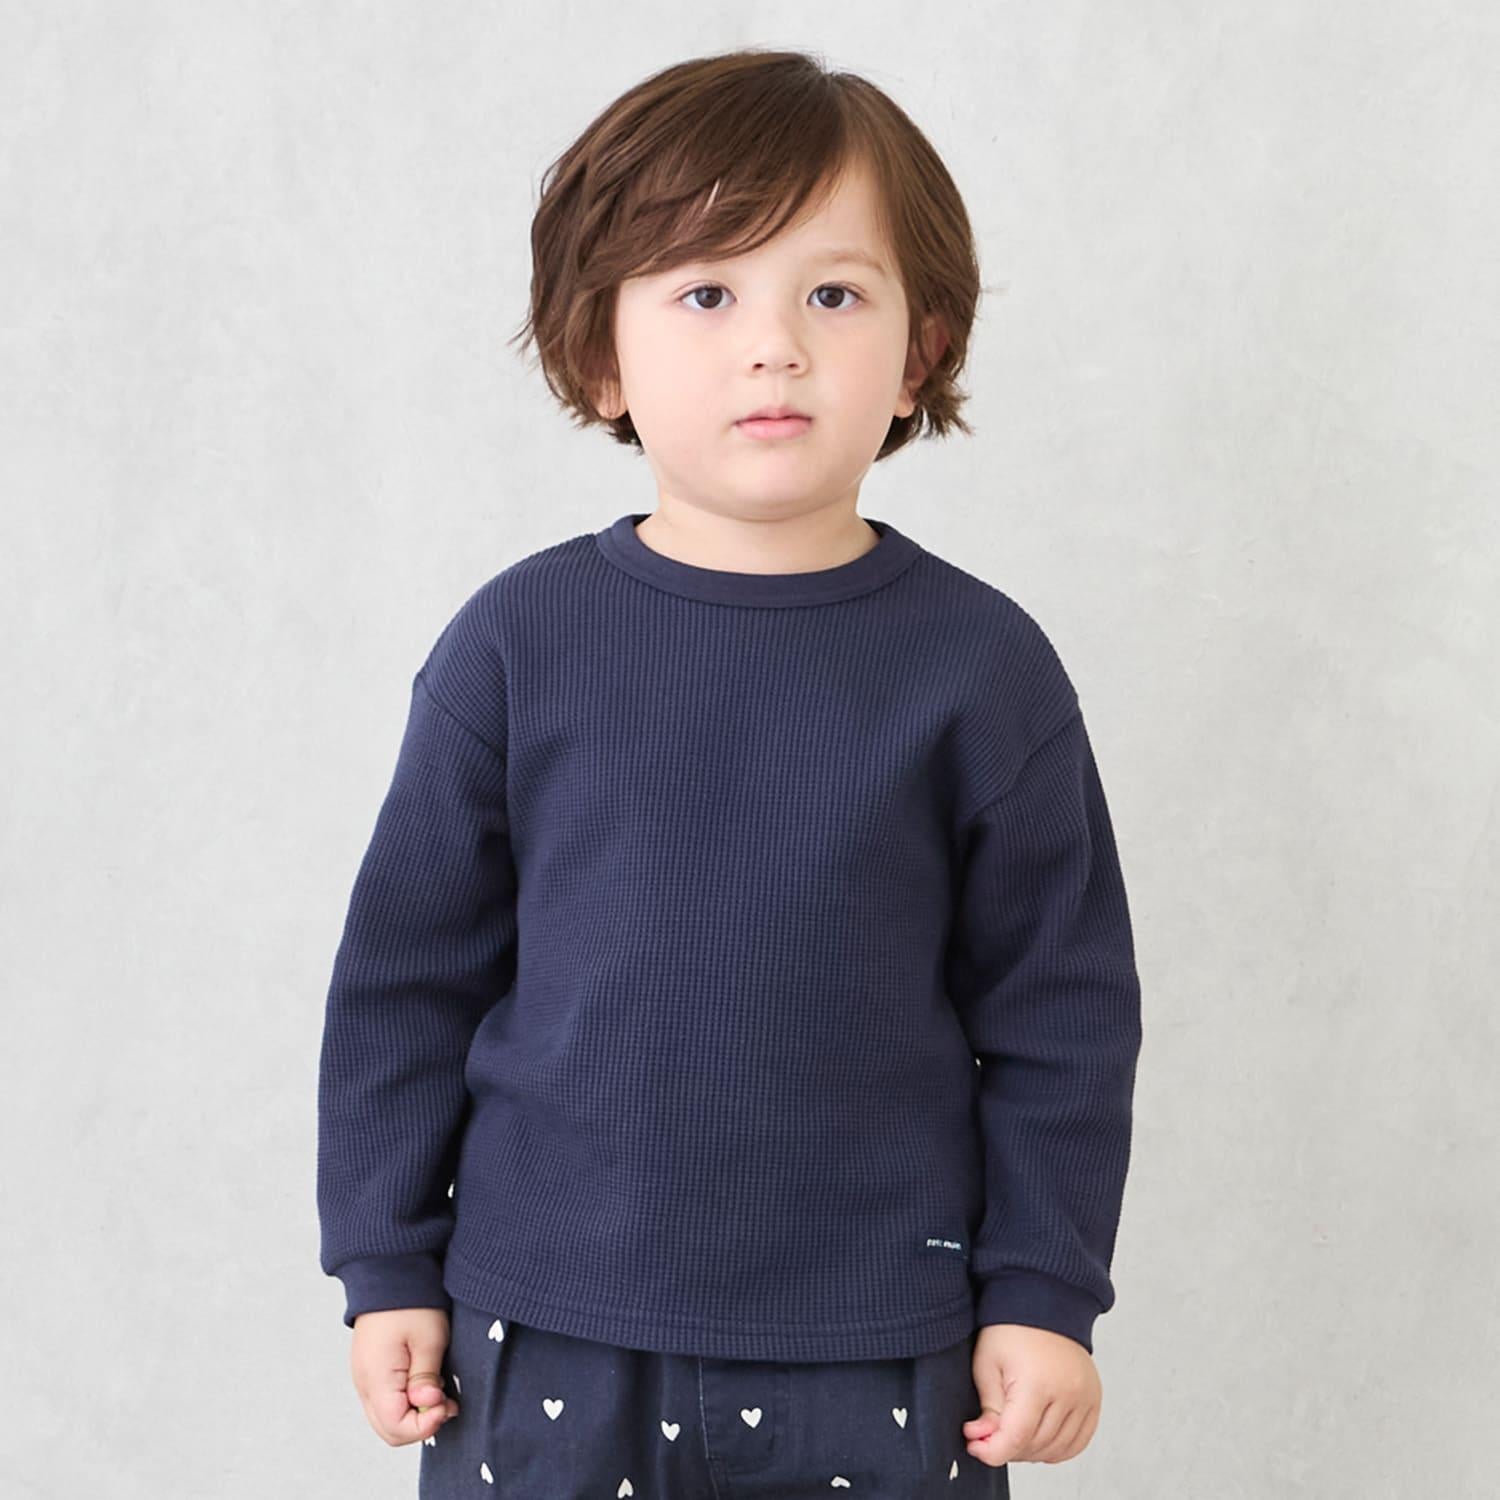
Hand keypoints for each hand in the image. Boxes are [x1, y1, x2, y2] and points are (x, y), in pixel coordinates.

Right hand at [349, 1307, 460, 1445]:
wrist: (390, 1271)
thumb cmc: (411, 1301)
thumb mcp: (429, 1338)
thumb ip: (426, 1377)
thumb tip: (428, 1405)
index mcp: (376, 1378)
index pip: (396, 1427)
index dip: (425, 1425)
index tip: (447, 1406)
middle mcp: (364, 1384)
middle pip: (389, 1430)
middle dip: (421, 1424)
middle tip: (447, 1403)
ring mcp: (365, 1378)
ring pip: (386, 1418)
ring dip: (414, 1414)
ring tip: (439, 1392)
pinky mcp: (371, 1370)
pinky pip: (385, 1401)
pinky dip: (406, 1402)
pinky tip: (426, 1383)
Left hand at [962, 1323, 1100, 1466]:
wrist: (1043, 1303)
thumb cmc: (1011, 1329)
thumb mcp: (987, 1364)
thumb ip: (988, 1409)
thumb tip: (983, 1441)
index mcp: (1037, 1382)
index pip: (1016, 1437)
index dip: (992, 1451)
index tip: (975, 1446)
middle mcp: (1068, 1393)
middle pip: (1035, 1446)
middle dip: (1007, 1448)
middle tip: (987, 1435)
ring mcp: (1086, 1398)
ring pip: (1056, 1450)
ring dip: (1030, 1451)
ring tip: (1011, 1433)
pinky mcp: (1094, 1400)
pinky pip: (1078, 1443)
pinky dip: (1057, 1449)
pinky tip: (1038, 1438)